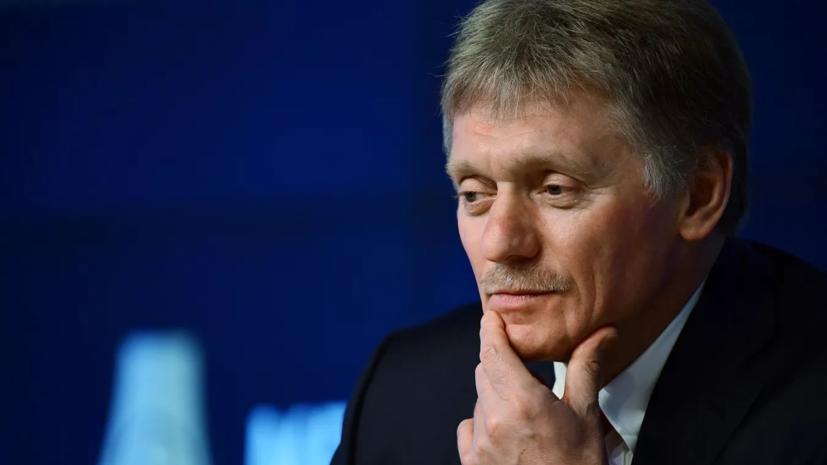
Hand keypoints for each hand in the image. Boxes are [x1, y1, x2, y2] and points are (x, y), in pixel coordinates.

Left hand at [457, 311, 617, 464]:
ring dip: (496, 396)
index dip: (491, 328)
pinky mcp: (471, 462)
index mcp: (522, 402)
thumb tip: (602, 333)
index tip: (493, 317)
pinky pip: (469, 428)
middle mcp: (493, 420)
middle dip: (503, 365)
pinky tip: (507, 435)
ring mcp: (479, 444)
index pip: (493, 349)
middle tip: (532, 380)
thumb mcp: (585, 414)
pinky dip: (483, 424)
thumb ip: (585, 367)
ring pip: (479, 398)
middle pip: (485, 370)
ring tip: (527, 414)